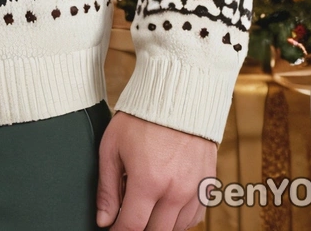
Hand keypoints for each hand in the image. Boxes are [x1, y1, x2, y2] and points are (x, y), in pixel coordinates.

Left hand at [96, 111, 216, 230]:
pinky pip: (194, 218)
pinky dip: (179, 219)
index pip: (132, 227)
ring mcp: (194, 189)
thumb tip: (104, 220)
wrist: (178, 93)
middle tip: (127, 216)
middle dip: (138, 229)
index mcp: (148, 181)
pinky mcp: (207, 184)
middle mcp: (175, 191)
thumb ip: (107, 187)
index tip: (112, 228)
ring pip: (176, 229)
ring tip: (145, 207)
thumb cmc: (142, 117)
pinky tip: (166, 206)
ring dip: (158, 225)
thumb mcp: (112, 146)